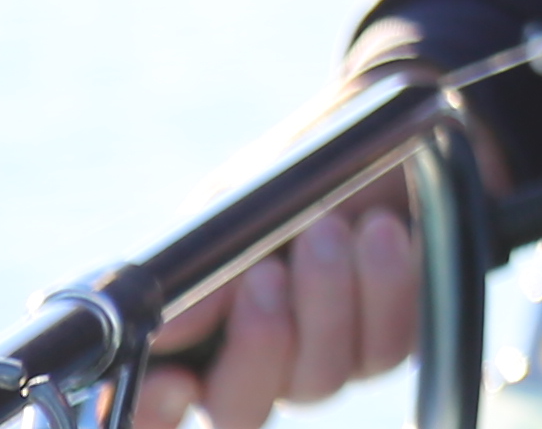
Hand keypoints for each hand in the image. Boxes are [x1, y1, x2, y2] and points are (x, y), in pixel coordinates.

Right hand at [137, 182, 414, 428]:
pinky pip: (383, 350)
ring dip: (323, 295)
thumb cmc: (296, 175)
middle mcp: (256, 367)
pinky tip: (381, 233)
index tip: (175, 382)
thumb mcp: (238, 203)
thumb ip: (203, 265)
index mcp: (193, 336)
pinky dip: (383, 287)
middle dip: (256, 343)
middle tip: (266, 273)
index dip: (154, 412)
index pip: (153, 412)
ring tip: (327, 225)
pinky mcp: (388, 346)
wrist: (386, 141)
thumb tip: (169, 329)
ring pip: (317, 380)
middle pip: (238, 412)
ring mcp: (322, 364)